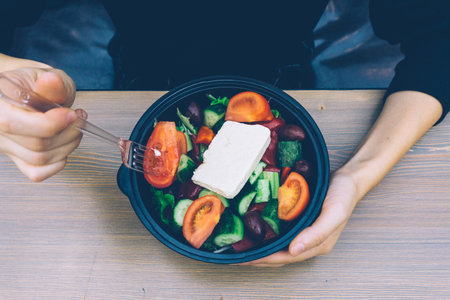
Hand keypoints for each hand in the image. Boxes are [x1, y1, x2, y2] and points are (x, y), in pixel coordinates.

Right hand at [0, 67, 85, 181]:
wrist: (26, 91)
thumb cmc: (33, 83)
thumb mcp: (44, 75)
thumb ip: (51, 83)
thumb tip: (52, 81)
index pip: (13, 123)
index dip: (50, 123)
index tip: (72, 115)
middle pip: (33, 144)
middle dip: (67, 132)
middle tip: (78, 118)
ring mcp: (3, 145)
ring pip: (39, 159)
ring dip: (68, 145)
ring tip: (75, 126)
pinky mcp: (15, 158)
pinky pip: (36, 172)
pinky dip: (58, 161)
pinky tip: (64, 144)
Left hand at [240, 170, 357, 266]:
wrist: (348, 179)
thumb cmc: (343, 196)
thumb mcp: (335, 213)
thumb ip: (316, 233)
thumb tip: (294, 251)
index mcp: (316, 245)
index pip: (286, 258)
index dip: (265, 259)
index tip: (245, 259)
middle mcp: (307, 242)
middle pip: (278, 255)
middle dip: (257, 257)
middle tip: (235, 255)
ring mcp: (302, 232)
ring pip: (277, 244)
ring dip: (259, 247)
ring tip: (239, 245)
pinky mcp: (298, 220)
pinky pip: (279, 231)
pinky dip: (265, 233)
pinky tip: (252, 229)